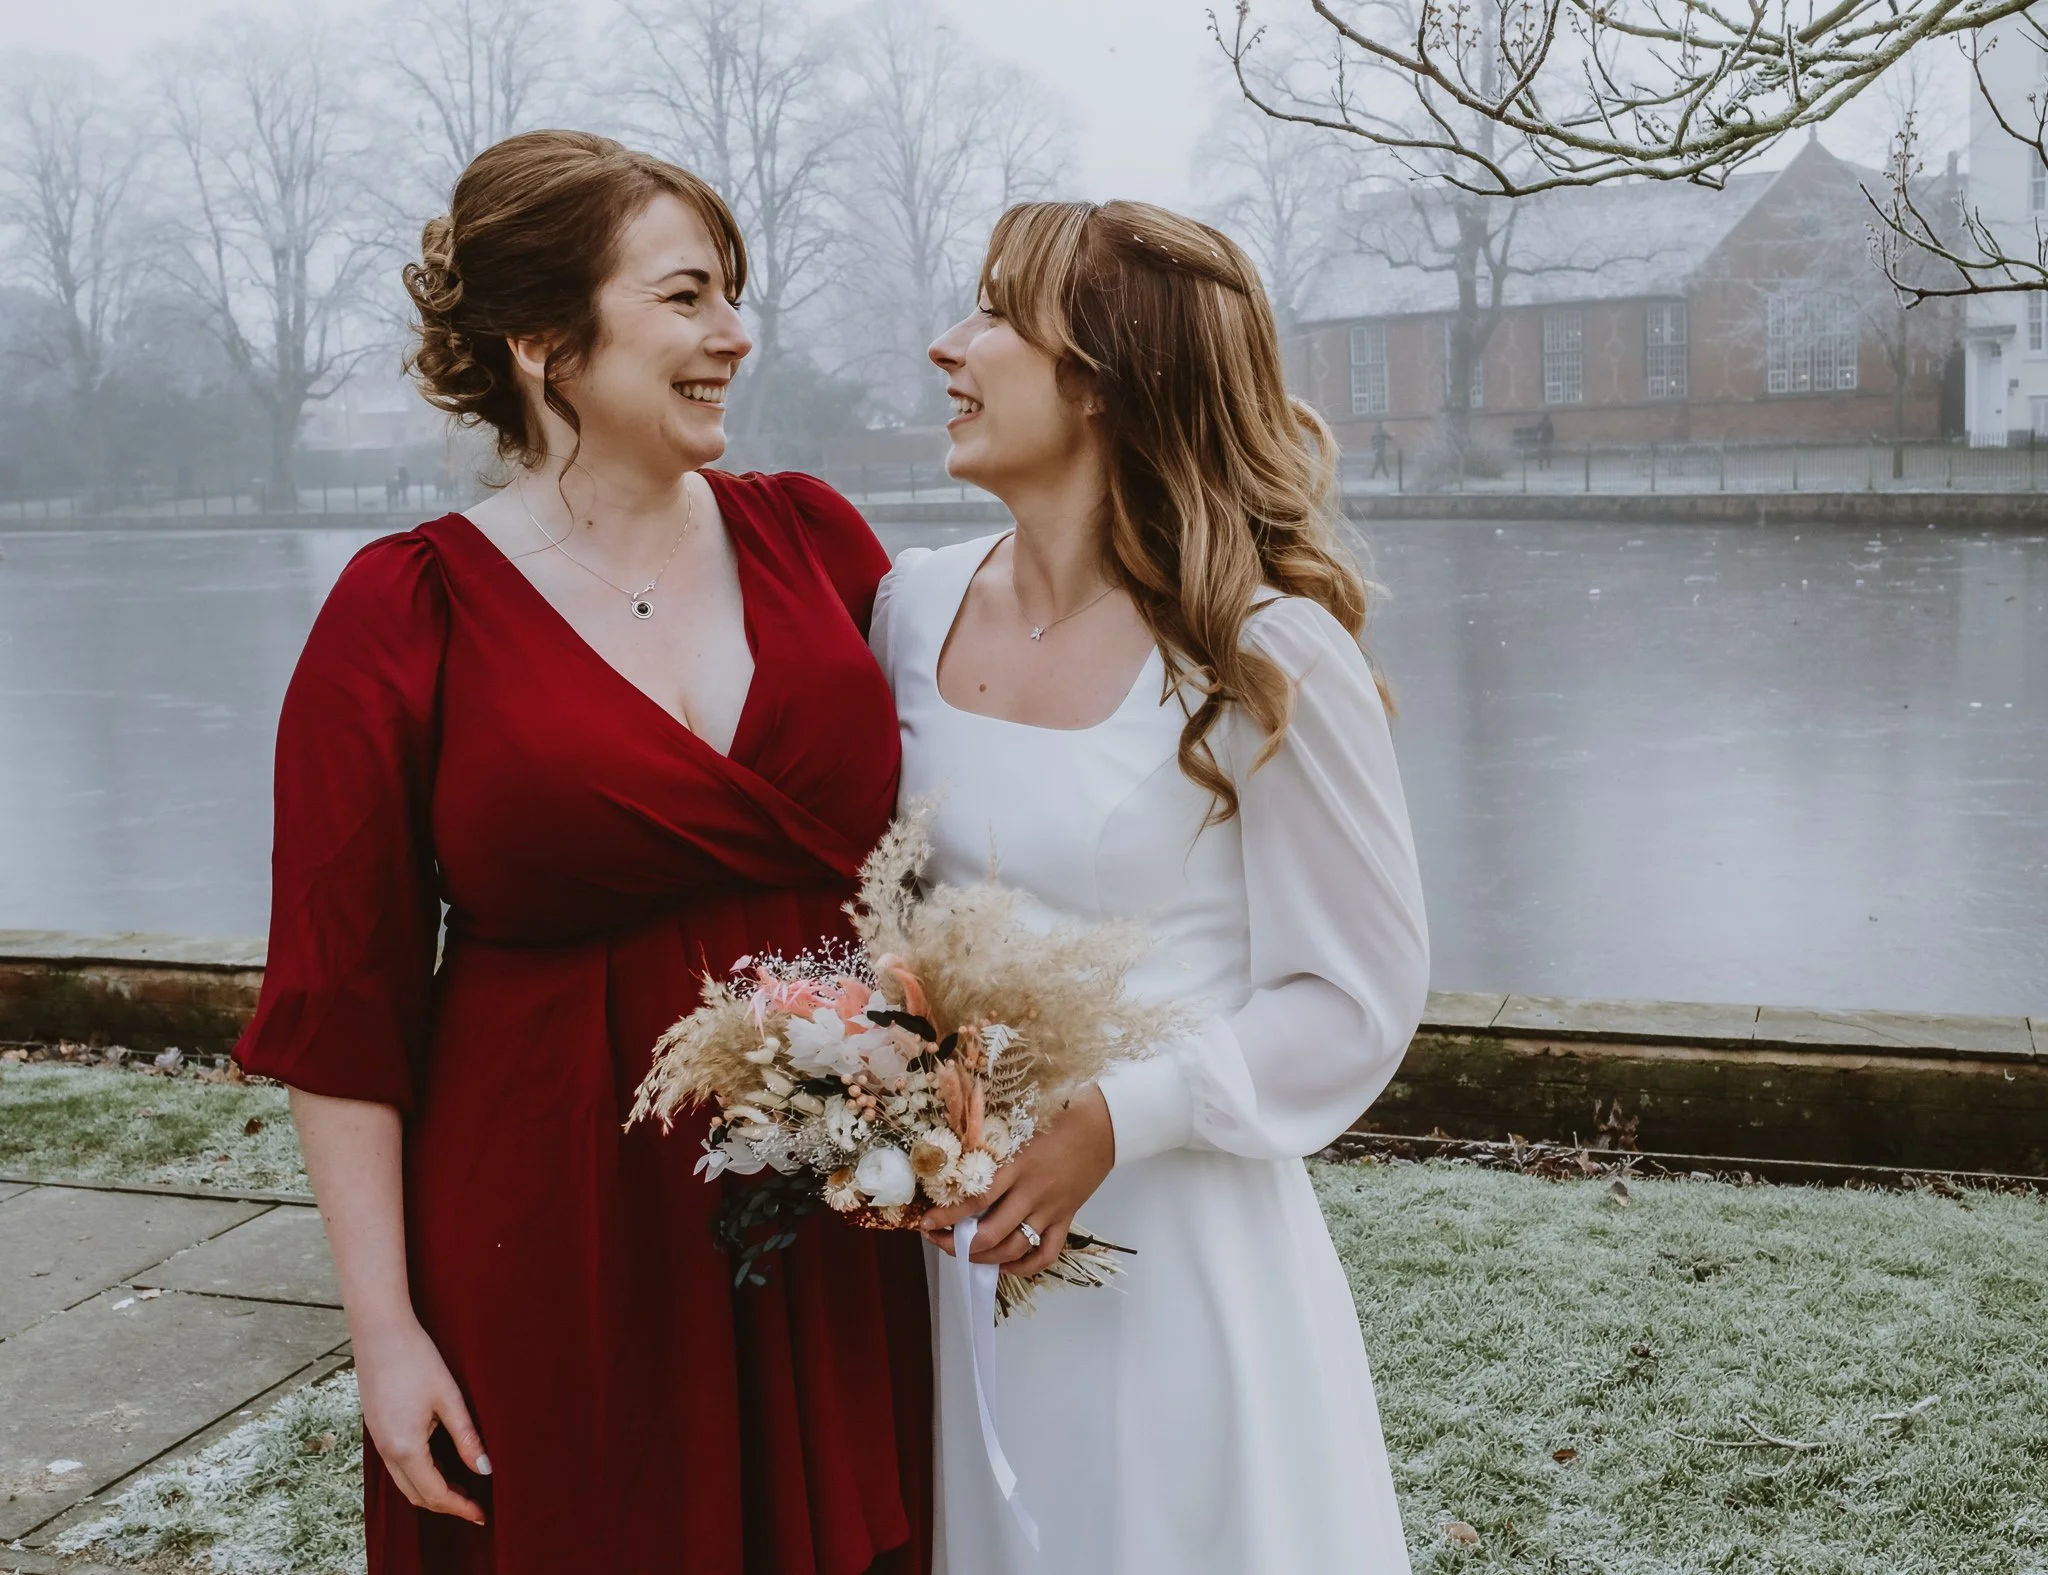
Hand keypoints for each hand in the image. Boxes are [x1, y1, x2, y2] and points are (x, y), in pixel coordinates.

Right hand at [354, 1315, 490, 1524]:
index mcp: (406, 1447)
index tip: (481, 1514)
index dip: (459, 1507)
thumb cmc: (417, 1358)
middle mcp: (387, 1451)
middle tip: (475, 1505)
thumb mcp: (449, 1398)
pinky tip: (439, 1463)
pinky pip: (397, 1466)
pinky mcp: (376, 1429)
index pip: (434, 1493)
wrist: (380, 1331)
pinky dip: (419, 1474)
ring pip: (405, 1482)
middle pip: (416, 1495)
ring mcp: (378, 1441)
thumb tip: (485, 1470)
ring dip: (431, 1490)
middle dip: (446, 1504)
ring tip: (462, 1486)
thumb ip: (467, 1437)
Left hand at [922, 1084, 1114, 1277]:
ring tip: (964, 1255)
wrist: (1105, 1124)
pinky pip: (1046, 1254)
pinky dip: (1024, 1267)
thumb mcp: (1021, 1125)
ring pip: (1014, 1249)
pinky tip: (1004, 1265)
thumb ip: (994, 1146)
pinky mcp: (1067, 1219)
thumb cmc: (1059, 1116)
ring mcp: (1051, 1210)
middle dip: (959, 1244)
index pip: (976, 1200)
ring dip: (984, 1259)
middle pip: (991, 1233)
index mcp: (1018, 1165)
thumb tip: (959, 1162)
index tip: (926, 1222)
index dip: (947, 1216)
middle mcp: (1033, 1193)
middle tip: (939, 1241)